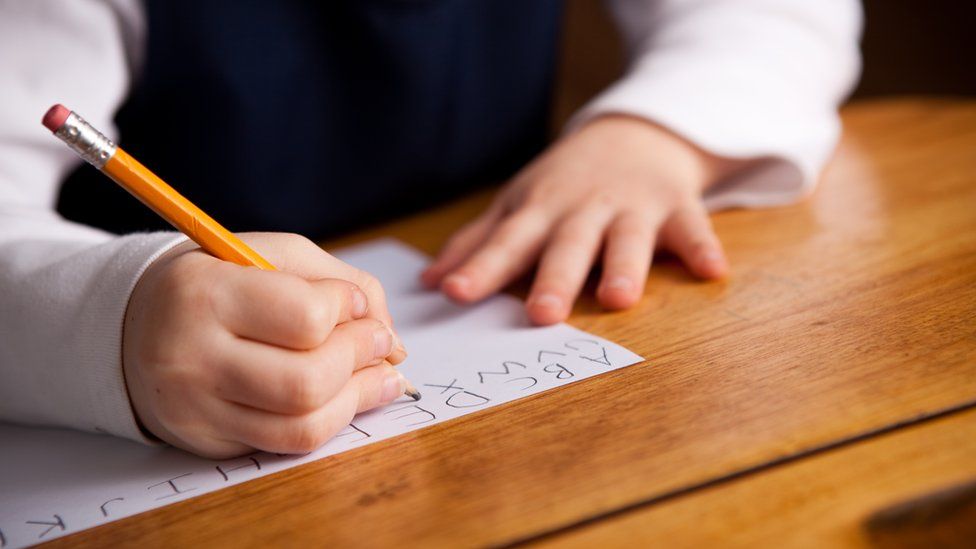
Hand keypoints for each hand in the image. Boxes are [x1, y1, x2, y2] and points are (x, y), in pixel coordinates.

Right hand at [123, 233, 407, 457]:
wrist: (133, 326)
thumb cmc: (218, 281)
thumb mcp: (272, 255)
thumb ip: (340, 282)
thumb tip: (393, 342)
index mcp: (205, 294)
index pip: (305, 317)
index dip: (348, 309)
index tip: (355, 302)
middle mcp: (193, 357)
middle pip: (308, 380)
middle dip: (362, 357)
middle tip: (380, 341)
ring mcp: (198, 409)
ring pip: (303, 423)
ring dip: (360, 396)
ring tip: (381, 372)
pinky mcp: (210, 441)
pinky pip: (288, 444)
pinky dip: (335, 419)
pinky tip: (353, 395)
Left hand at [422, 115, 743, 324]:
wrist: (633, 134)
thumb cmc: (564, 183)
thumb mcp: (518, 204)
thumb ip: (479, 244)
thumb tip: (431, 283)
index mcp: (540, 213)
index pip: (507, 243)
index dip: (482, 269)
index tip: (456, 294)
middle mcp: (583, 210)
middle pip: (567, 246)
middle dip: (555, 278)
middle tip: (542, 314)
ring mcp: (631, 207)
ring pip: (628, 238)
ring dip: (624, 265)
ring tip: (618, 298)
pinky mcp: (675, 206)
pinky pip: (692, 227)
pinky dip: (703, 247)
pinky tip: (712, 272)